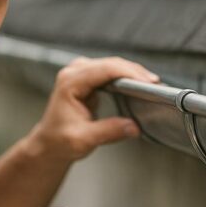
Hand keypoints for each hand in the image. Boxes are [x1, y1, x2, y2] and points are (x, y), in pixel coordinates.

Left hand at [28, 56, 157, 163]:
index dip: (129, 73)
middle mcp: (74, 73)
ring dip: (132, 72)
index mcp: (69, 83)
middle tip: (155, 84)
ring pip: (112, 64)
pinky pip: (111, 71)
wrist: (50, 143)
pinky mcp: (88, 78)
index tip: (147, 82)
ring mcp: (80, 73)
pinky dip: (126, 76)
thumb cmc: (60, 141)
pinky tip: (139, 84)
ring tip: (151, 83)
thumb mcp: (83, 140)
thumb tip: (133, 127)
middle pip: (110, 63)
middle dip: (135, 72)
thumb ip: (108, 132)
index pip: (104, 70)